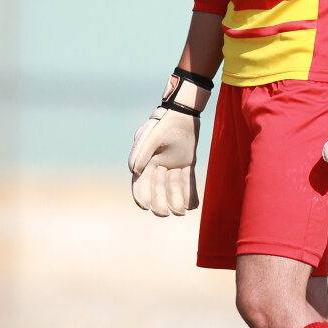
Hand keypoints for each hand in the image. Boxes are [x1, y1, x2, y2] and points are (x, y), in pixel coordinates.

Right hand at [128, 68, 211, 216]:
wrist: (183, 113)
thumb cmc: (164, 124)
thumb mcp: (152, 136)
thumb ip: (142, 152)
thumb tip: (134, 171)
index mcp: (146, 161)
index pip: (141, 183)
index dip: (141, 196)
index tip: (145, 207)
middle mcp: (159, 165)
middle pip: (157, 189)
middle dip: (160, 203)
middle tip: (165, 214)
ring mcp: (174, 165)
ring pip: (174, 187)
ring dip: (176, 200)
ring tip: (180, 212)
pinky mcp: (188, 162)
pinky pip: (189, 181)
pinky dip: (191, 193)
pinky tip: (194, 206)